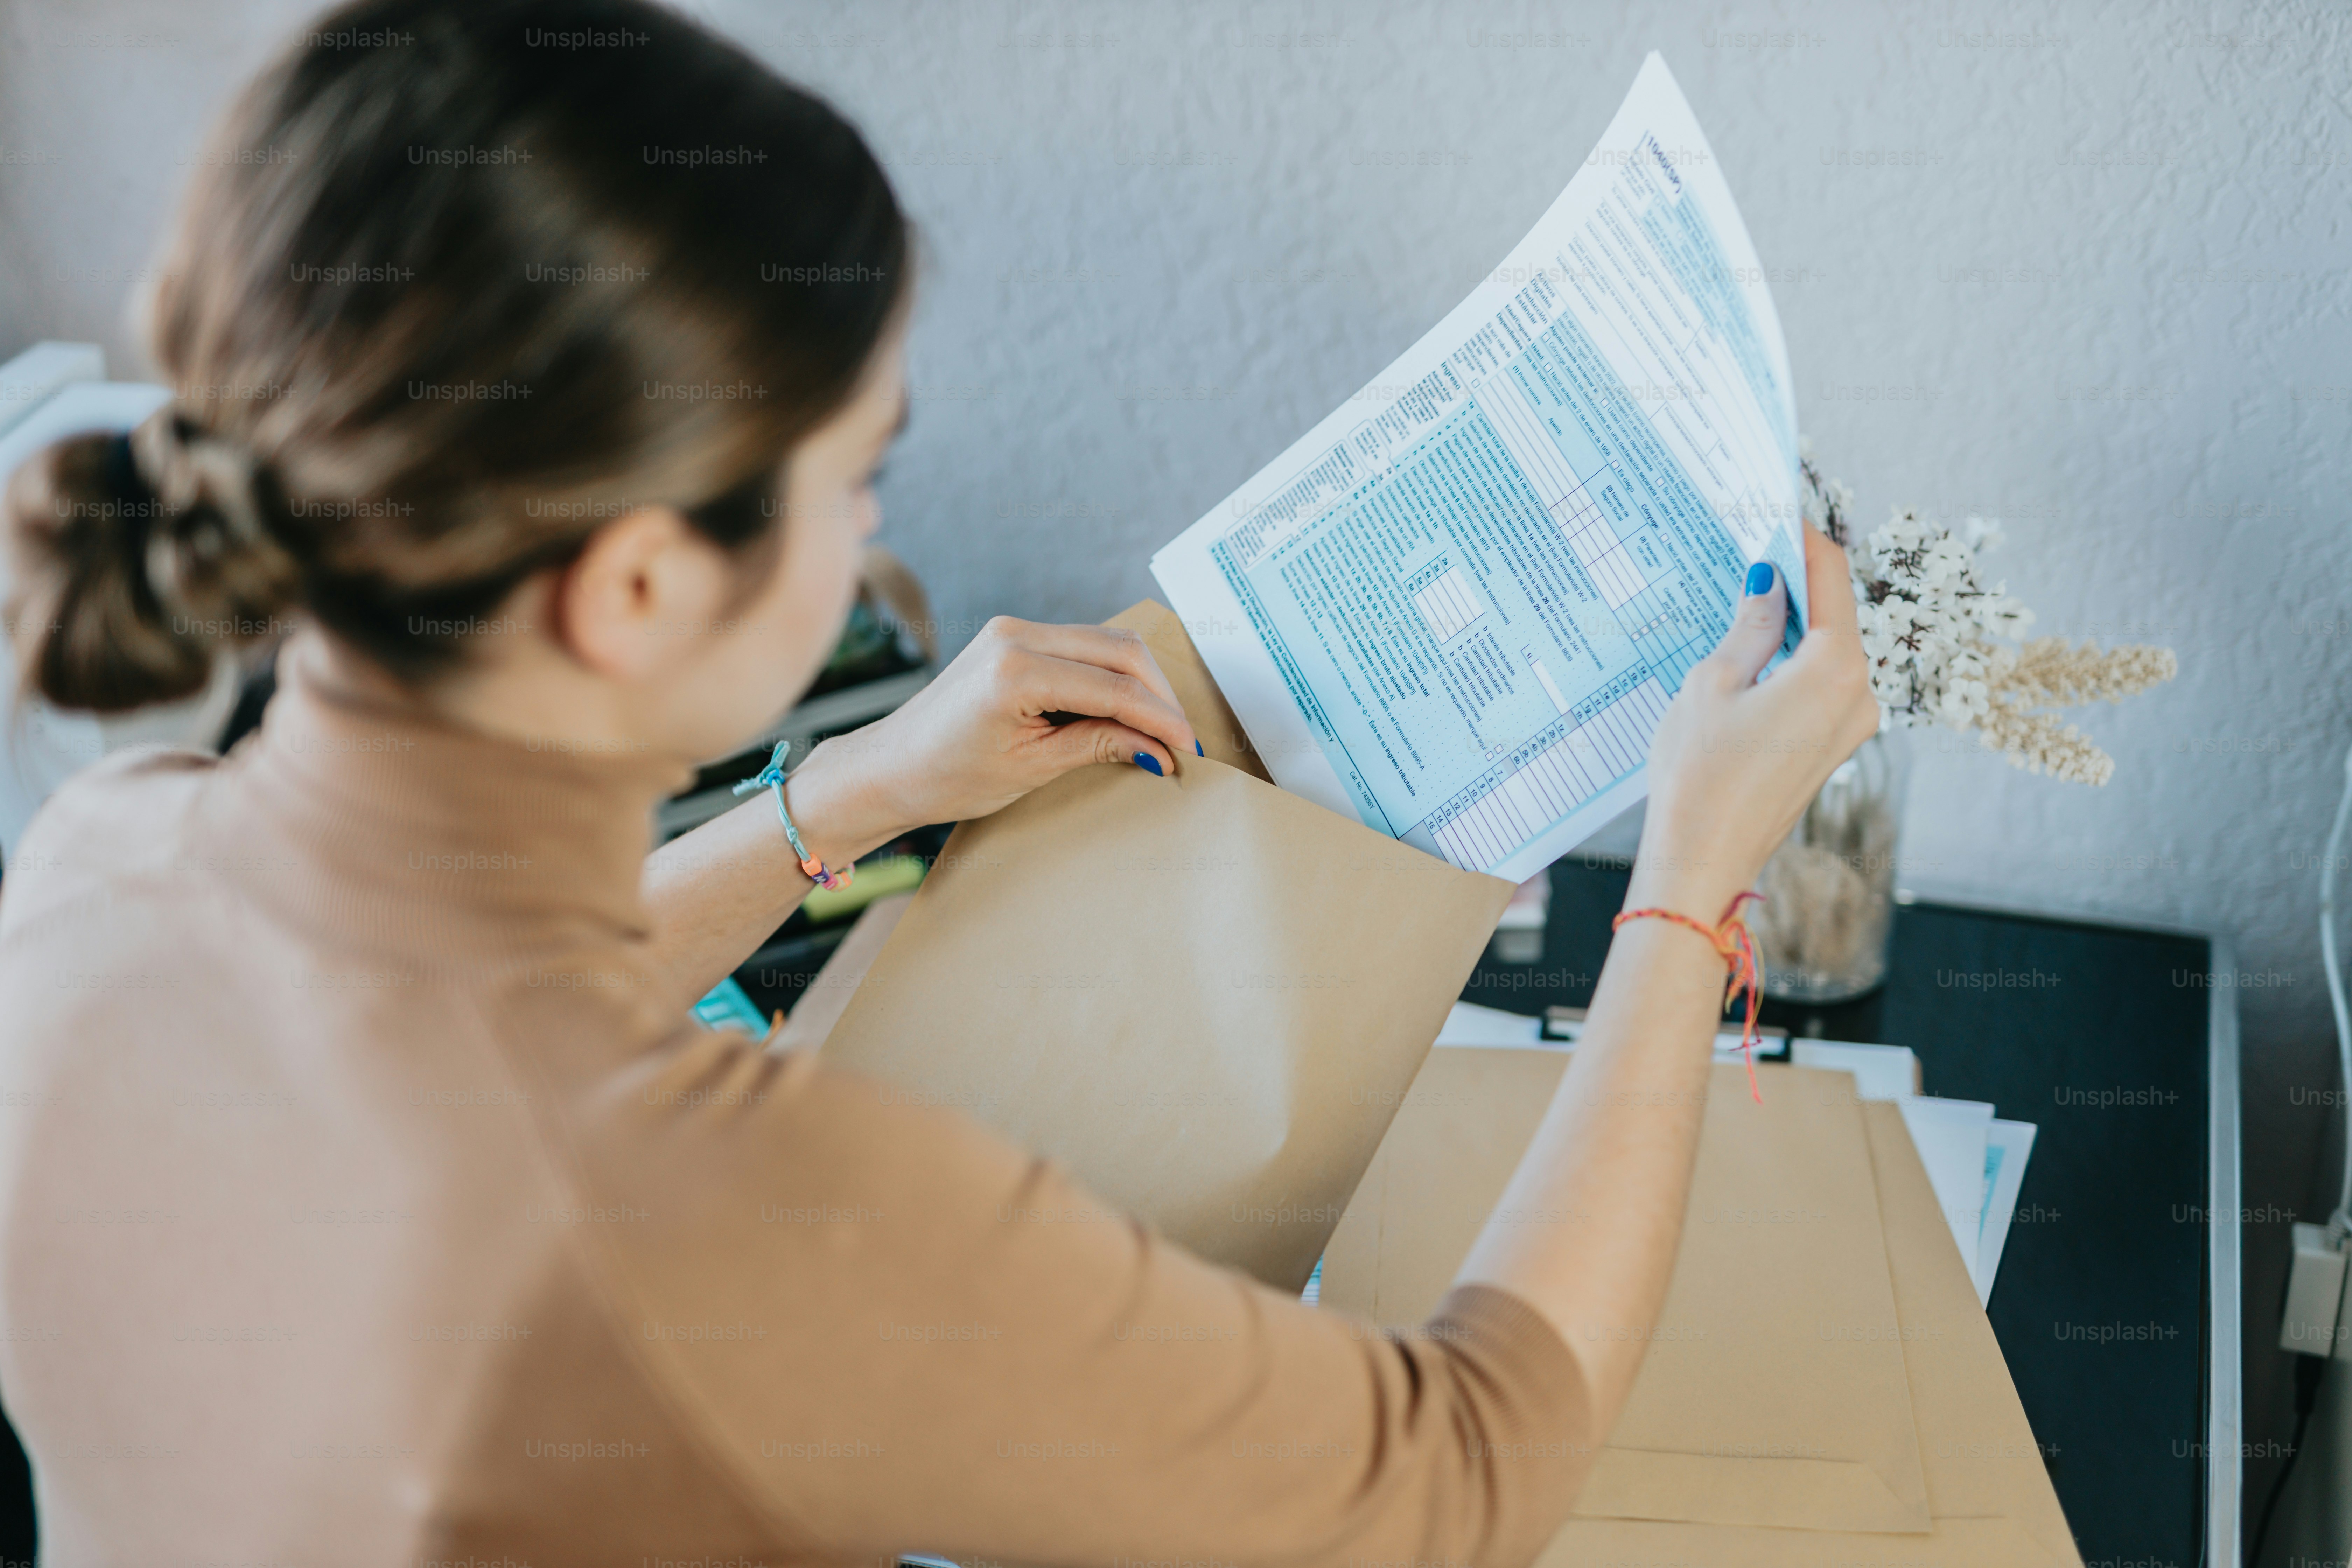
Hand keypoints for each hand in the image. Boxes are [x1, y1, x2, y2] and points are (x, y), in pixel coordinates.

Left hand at [778, 616, 1199, 862]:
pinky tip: (1124, 709)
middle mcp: (1016, 635)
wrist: (890, 766)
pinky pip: (1081, 645)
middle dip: (1160, 694)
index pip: (1115, 687)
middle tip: (1181, 739)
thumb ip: (1100, 745)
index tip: (1188, 750)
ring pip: (1106, 642)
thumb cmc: (947, 775)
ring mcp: (1013, 629)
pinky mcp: (1012, 636)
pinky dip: (1111, 675)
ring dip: (1140, 682)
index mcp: (1016, 670)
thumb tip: (1160, 746)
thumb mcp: (1032, 768)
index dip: (1161, 719)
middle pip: (1121, 650)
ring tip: (1159, 727)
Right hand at [1627, 526, 1879, 920]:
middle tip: (1750, 551)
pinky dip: (1791, 660)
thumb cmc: (1700, 775)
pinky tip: (1750, 653)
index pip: (1831, 577)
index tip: (1777, 511)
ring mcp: (1851, 724)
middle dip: (1795, 580)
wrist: (1703, 860)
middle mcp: (1859, 694)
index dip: (1803, 539)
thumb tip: (1768, 582)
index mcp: (1834, 668)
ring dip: (1791, 622)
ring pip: (1828, 649)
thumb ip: (1749, 626)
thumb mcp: (1712, 683)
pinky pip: (1820, 683)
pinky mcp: (1833, 745)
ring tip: (1741, 600)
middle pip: (1836, 612)